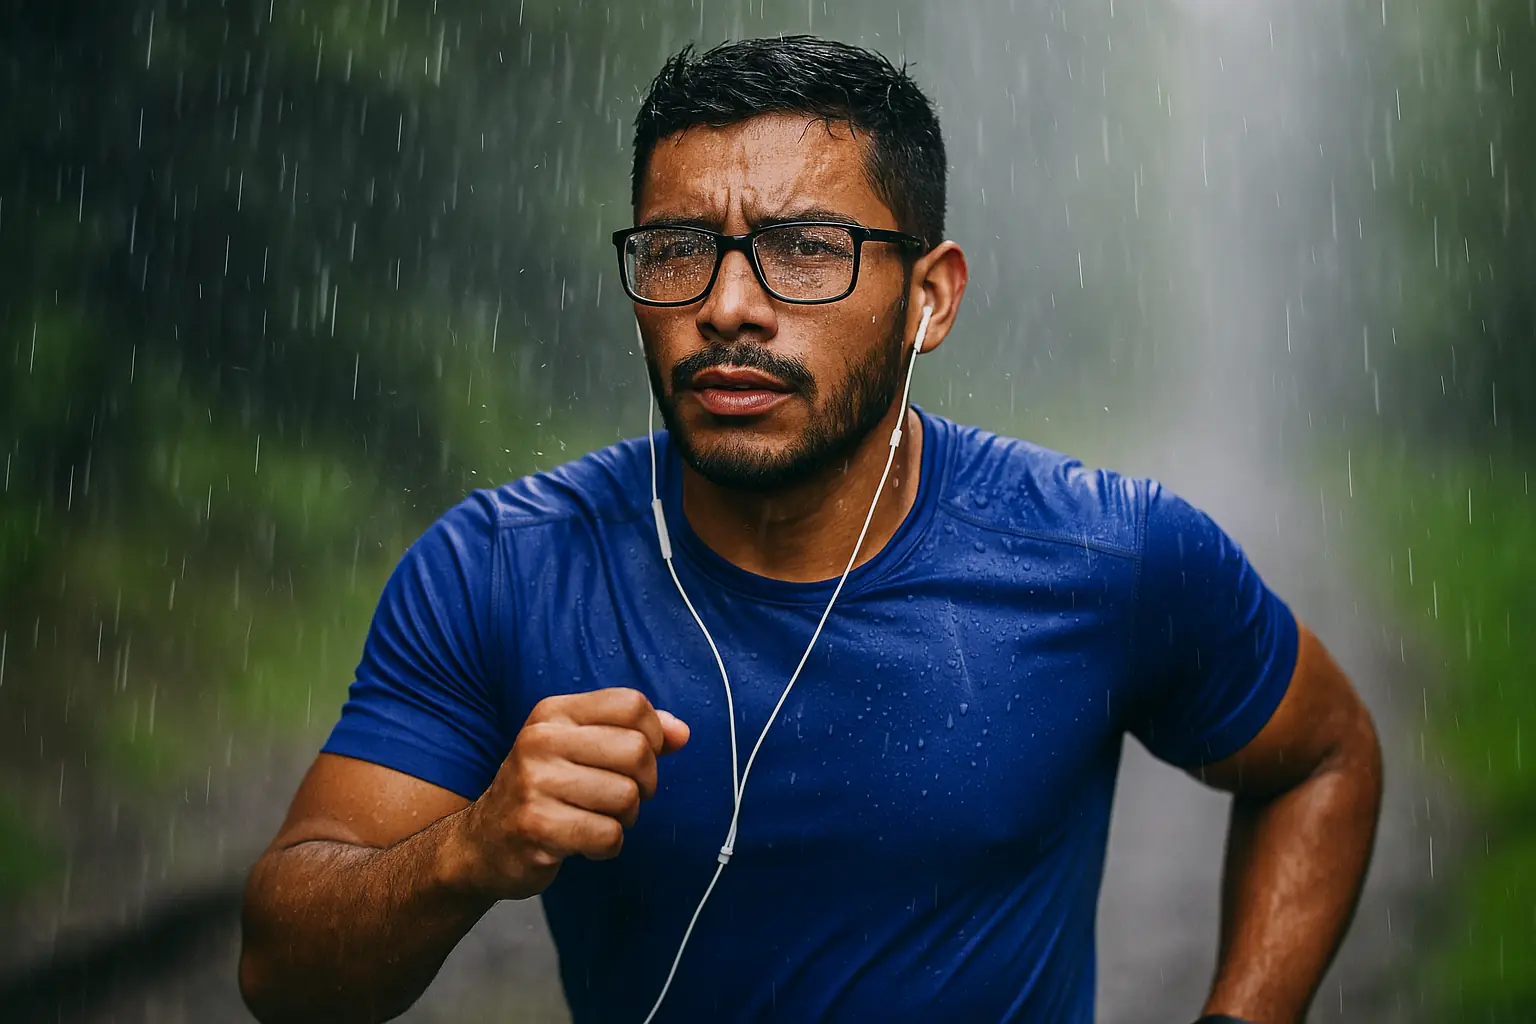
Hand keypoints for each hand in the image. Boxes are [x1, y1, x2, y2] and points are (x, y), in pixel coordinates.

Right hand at [448, 688, 689, 900]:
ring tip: (596, 819)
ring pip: (626, 797)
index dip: (653, 736)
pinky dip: (606, 846)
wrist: (481, 843)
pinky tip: (583, 843)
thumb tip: (682, 732)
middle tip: (623, 798)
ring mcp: (534, 783)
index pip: (631, 705)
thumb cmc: (543, 791)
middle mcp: (541, 740)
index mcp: (554, 712)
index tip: (638, 759)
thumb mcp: (579, 748)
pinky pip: (608, 836)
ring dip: (624, 819)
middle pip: (637, 751)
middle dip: (644, 784)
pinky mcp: (536, 826)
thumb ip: (633, 733)